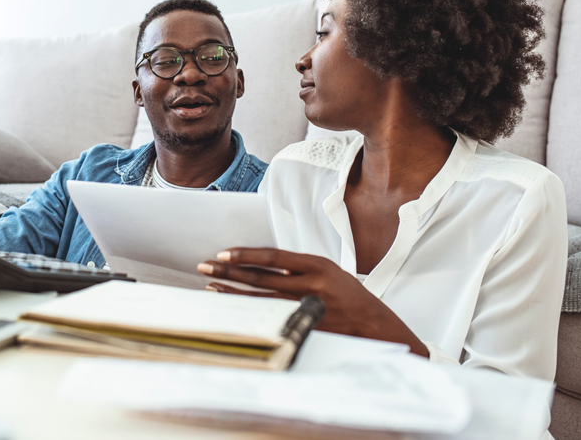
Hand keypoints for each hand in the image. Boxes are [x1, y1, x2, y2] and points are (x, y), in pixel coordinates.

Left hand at [198, 247, 428, 357]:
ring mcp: (305, 308)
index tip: (224, 253)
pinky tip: (233, 308)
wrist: (375, 325)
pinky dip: (249, 311)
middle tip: (205, 266)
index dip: (245, 255)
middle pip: (260, 277)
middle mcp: (310, 285)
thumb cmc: (349, 295)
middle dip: (229, 271)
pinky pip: (270, 317)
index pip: (272, 256)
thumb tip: (261, 264)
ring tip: (210, 287)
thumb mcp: (328, 271)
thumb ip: (298, 267)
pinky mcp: (303, 325)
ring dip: (233, 292)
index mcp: (317, 266)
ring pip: (260, 299)